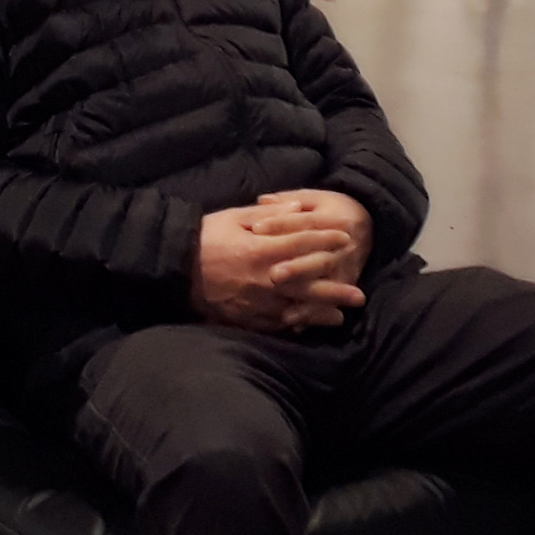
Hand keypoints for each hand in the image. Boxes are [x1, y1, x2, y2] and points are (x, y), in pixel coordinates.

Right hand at [189, 204, 365, 333]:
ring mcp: (257, 302)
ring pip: (297, 309)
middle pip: (308, 285)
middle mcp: (265, 279)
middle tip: (359, 295)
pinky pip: (276, 324)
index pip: (303, 244)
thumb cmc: (206, 236)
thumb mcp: (234, 216)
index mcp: (262, 250)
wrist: (176, 267)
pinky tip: (307, 326)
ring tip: (341, 316)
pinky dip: (295, 325)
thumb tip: (299, 208)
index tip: (346, 239)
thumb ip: (270, 215)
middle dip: (335, 290)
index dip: (327, 241)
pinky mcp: (246, 318)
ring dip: (321, 313)